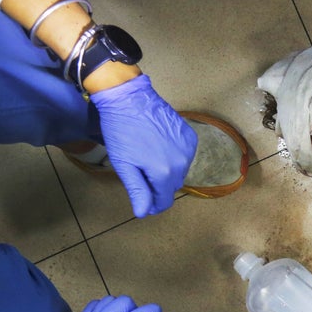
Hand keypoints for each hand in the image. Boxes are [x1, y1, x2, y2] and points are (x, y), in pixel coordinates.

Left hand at [90, 74, 197, 218]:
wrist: (130, 98)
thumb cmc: (121, 131)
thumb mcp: (124, 164)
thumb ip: (137, 190)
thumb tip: (144, 213)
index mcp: (164, 173)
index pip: (164, 200)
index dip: (153, 205)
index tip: (144, 203)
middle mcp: (182, 163)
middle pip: (172, 186)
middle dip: (158, 187)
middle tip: (141, 177)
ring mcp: (188, 148)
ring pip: (180, 171)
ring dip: (167, 172)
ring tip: (149, 159)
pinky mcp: (190, 136)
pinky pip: (185, 156)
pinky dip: (174, 157)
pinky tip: (160, 147)